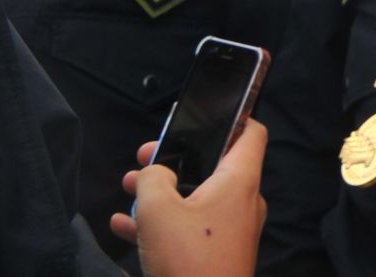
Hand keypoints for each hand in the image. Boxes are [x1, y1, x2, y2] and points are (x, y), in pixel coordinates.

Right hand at [108, 121, 267, 276]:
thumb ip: (152, 179)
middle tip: (145, 157)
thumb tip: (155, 170)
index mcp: (239, 180)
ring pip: (196, 198)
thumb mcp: (158, 210)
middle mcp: (242, 201)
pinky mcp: (217, 252)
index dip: (232, 117)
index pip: (251, 132)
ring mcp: (232, 229)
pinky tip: (125, 226)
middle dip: (176, 159)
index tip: (203, 114)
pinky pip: (189, 227)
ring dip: (163, 191)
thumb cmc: (190, 262)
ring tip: (129, 187)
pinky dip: (162, 222)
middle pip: (214, 165)